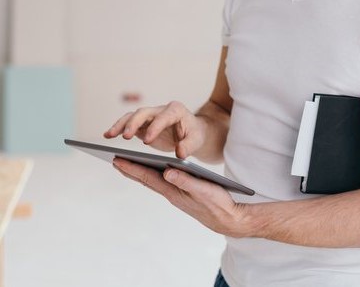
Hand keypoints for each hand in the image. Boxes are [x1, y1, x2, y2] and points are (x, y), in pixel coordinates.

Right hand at [104, 101, 205, 158]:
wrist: (191, 131)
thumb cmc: (194, 134)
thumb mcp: (196, 140)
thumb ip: (188, 146)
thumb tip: (179, 153)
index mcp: (176, 110)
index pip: (164, 117)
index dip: (155, 127)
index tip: (147, 141)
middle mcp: (161, 110)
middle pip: (144, 113)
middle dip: (134, 123)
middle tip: (125, 137)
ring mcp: (150, 116)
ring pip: (132, 116)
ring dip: (121, 125)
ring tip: (109, 135)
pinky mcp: (143, 123)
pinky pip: (128, 123)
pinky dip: (118, 128)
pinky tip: (108, 136)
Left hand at [112, 158, 247, 237]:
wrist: (227, 218)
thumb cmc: (217, 203)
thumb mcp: (203, 189)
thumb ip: (185, 180)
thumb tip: (166, 171)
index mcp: (174, 191)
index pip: (148, 177)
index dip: (132, 168)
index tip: (117, 160)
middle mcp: (172, 193)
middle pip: (146, 179)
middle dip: (130, 170)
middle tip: (115, 160)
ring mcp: (176, 195)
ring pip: (153, 182)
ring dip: (139, 173)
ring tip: (128, 165)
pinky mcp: (182, 195)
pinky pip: (162, 183)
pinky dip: (152, 176)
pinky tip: (153, 172)